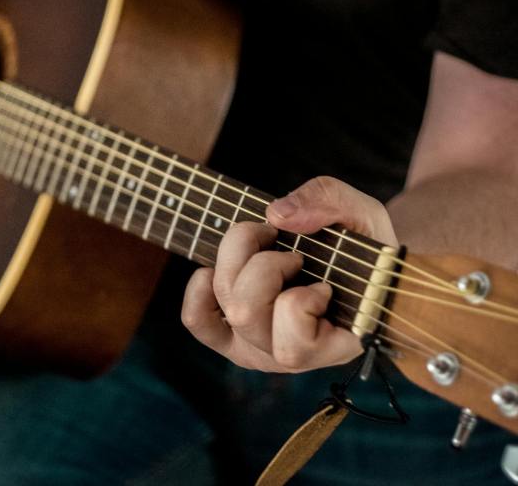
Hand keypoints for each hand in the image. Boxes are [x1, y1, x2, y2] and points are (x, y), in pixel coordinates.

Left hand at [181, 176, 397, 372]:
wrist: (353, 262)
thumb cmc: (363, 246)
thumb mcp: (363, 215)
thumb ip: (330, 203)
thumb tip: (277, 214)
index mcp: (332, 346)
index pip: (295, 345)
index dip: (302, 301)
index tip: (324, 282)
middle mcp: (289, 357)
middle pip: (245, 313)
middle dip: (265, 265)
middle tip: (293, 253)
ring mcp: (256, 347)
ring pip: (226, 306)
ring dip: (237, 262)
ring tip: (265, 247)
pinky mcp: (230, 335)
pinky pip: (197, 319)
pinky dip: (200, 289)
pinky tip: (219, 268)